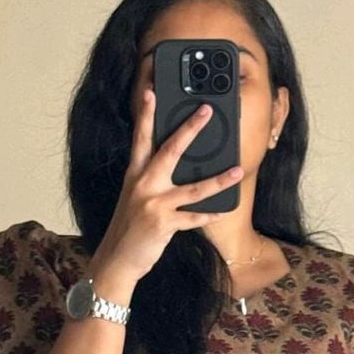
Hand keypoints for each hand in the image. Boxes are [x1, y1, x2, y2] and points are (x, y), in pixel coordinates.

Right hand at [90, 86, 243, 288]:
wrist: (116, 260)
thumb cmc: (128, 229)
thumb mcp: (134, 198)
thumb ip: (151, 180)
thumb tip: (179, 166)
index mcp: (135, 175)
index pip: (141, 139)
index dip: (146, 115)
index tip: (152, 93)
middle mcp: (143, 185)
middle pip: (169, 151)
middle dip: (189, 130)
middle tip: (206, 111)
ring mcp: (153, 205)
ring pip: (192, 189)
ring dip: (217, 180)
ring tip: (237, 170)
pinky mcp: (162, 225)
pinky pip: (192, 218)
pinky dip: (208, 215)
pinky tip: (222, 210)